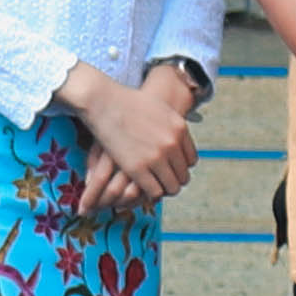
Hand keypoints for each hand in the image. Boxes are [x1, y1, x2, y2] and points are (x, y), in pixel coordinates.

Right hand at [62, 65, 200, 211]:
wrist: (103, 102)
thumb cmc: (128, 104)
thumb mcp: (160, 110)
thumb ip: (172, 128)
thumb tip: (176, 144)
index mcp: (180, 129)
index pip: (191, 160)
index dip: (180, 167)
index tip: (170, 169)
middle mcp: (172, 143)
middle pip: (183, 175)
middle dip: (173, 180)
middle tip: (161, 181)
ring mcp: (156, 156)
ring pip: (171, 187)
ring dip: (163, 189)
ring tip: (153, 186)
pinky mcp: (138, 168)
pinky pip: (155, 191)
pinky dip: (150, 193)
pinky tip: (142, 188)